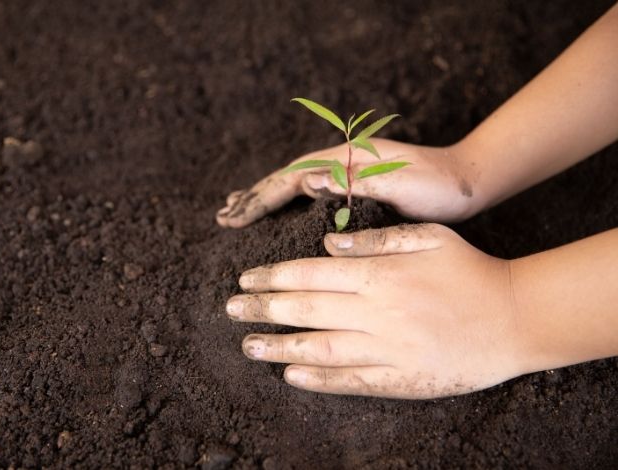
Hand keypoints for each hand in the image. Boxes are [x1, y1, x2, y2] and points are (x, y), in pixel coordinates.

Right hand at [216, 138, 478, 227]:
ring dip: (265, 198)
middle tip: (223, 216)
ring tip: (237, 209)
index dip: (260, 198)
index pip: (291, 178)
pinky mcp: (354, 185)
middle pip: (285, 179)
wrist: (468, 181)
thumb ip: (354, 181)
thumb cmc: (437, 187)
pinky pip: (311, 194)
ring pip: (294, 184)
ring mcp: (346, 172)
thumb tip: (307, 179)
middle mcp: (341, 162)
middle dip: (254, 197)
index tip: (234, 216)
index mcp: (346, 160)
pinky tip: (280, 209)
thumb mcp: (399, 183)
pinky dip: (288, 201)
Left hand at [225, 224, 526, 398]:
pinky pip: (351, 380)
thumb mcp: (428, 237)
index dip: (273, 277)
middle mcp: (377, 312)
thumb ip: (377, 239)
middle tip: (231, 309)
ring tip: (248, 345)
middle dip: (263, 308)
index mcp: (380, 274)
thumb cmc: (470, 271)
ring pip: (320, 346)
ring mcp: (388, 348)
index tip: (246, 278)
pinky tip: (291, 376)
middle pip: (306, 309)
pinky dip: (318, 379)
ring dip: (280, 347)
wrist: (516, 318)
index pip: (311, 274)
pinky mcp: (401, 378)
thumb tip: (327, 243)